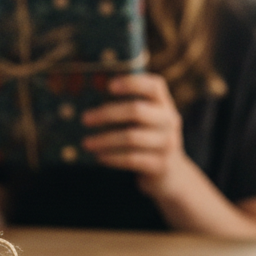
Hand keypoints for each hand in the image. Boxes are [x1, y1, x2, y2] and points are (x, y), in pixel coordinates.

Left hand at [81, 73, 186, 196]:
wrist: (170, 172)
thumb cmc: (146, 139)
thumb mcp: (143, 121)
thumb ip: (124, 108)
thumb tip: (89, 103)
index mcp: (164, 104)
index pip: (154, 86)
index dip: (132, 83)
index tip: (109, 85)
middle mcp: (168, 120)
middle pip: (136, 111)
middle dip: (107, 114)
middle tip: (85, 119)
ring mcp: (167, 143)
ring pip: (131, 137)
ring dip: (104, 140)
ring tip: (86, 143)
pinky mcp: (160, 164)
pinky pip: (132, 159)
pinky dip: (112, 157)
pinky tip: (100, 157)